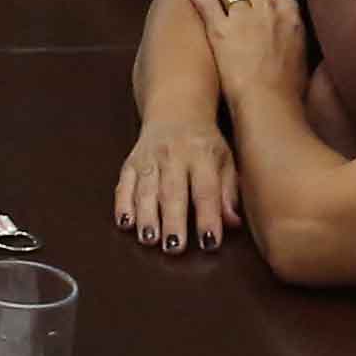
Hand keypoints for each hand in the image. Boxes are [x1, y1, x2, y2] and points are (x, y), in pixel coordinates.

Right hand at [114, 118, 239, 252]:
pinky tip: (126, 222)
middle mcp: (174, 155)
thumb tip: (232, 222)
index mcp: (203, 155)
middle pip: (173, 192)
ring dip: (146, 215)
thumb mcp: (226, 159)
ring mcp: (149, 158)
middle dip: (172, 220)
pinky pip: (124, 184)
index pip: (206, 190)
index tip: (210, 242)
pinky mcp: (130, 162)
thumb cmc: (205, 142)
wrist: (175, 109)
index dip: (208, 217)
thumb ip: (228, 191)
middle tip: (174, 247)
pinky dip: (123, 203)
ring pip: (146, 189)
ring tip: (149, 239)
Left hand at [193, 0, 310, 95]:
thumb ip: (295, 46)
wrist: (268, 104)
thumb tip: (291, 48)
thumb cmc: (287, 95)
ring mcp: (242, 18)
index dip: (271, 2)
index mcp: (292, 22)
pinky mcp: (219, 29)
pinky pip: (207, 2)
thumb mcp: (303, 64)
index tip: (265, 8)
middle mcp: (268, 13)